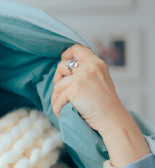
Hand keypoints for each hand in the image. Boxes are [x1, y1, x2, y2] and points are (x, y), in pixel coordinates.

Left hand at [51, 44, 149, 166]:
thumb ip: (88, 72)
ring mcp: (82, 77)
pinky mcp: (74, 89)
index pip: (77, 48)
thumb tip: (65, 71)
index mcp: (97, 63)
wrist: (112, 118)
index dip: (66, 54)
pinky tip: (60, 112)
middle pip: (62, 65)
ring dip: (56, 97)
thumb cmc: (105, 104)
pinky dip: (57, 107)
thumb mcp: (101, 80)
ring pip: (58, 85)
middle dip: (57, 78)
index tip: (63, 64)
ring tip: (59, 106)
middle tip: (59, 89)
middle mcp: (90, 67)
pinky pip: (58, 98)